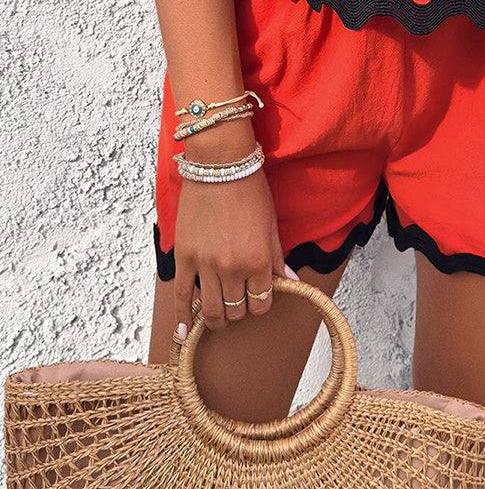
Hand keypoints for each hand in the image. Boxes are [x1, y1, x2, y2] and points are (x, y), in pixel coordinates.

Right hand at [173, 167, 296, 335]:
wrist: (219, 165)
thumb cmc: (250, 189)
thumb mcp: (271, 223)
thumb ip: (277, 257)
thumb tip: (289, 282)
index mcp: (258, 260)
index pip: (262, 303)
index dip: (261, 302)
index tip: (258, 294)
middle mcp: (232, 268)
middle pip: (236, 311)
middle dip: (240, 309)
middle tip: (239, 298)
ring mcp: (205, 265)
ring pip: (210, 311)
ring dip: (217, 318)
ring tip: (219, 314)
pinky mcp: (183, 258)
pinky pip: (180, 296)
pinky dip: (182, 318)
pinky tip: (183, 334)